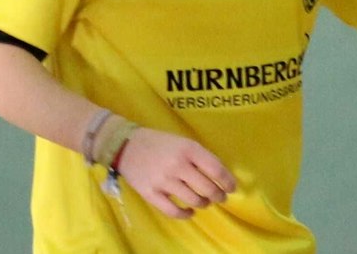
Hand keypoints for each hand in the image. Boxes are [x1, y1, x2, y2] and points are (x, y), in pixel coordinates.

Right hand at [116, 128, 235, 219]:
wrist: (124, 145)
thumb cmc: (158, 143)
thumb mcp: (181, 141)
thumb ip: (199, 157)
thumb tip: (221, 177)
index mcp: (187, 149)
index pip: (216, 170)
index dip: (228, 182)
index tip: (231, 187)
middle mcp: (177, 165)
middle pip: (208, 189)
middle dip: (218, 196)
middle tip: (218, 197)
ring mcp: (163, 181)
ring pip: (194, 201)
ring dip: (203, 203)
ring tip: (202, 201)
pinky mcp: (151, 194)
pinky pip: (174, 212)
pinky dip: (186, 214)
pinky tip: (189, 211)